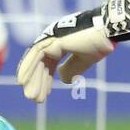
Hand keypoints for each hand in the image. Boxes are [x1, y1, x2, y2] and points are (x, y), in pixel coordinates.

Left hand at [15, 0, 129, 102]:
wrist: (106, 31)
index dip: (47, 79)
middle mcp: (54, 39)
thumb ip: (73, 68)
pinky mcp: (51, 38)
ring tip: (31, 96)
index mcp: (63, 43)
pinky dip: (28, 67)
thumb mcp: (85, 60)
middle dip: (38, 81)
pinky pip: (35, 53)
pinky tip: (22, 81)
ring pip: (37, 60)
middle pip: (41, 63)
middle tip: (34, 98)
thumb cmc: (100, 43)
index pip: (50, 63)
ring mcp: (52, 37)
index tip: (45, 95)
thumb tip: (62, 78)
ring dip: (33, 78)